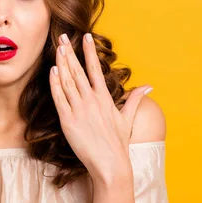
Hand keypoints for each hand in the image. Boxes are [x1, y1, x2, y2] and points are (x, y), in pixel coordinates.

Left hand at [49, 33, 152, 182]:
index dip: (90, 52)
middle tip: (62, 37)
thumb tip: (149, 86)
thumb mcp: (127, 119)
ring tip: (57, 49)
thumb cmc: (118, 143)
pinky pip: (59, 98)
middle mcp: (91, 101)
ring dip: (61, 63)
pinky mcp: (68, 121)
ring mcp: (79, 110)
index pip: (96, 69)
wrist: (110, 165)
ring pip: (67, 81)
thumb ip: (135, 100)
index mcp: (105, 98)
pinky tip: (52, 71)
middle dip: (70, 52)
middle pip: (78, 71)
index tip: (86, 37)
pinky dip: (55, 84)